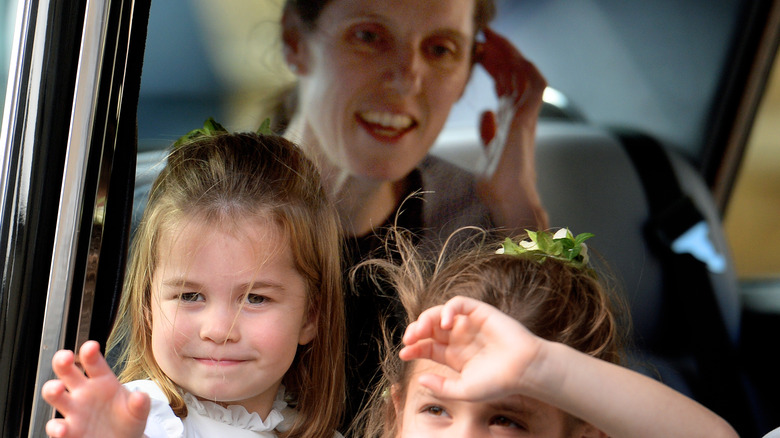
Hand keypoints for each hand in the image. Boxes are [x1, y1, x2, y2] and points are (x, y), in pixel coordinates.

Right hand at [41, 341, 149, 437]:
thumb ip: (140, 403)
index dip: (90, 353)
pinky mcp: (69, 431)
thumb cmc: (129, 418)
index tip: (91, 346)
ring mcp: (74, 410)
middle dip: (62, 361)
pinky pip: (56, 427)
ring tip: (58, 388)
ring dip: (52, 389)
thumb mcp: (139, 410)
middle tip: (65, 357)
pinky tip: (62, 429)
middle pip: (67, 371)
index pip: (94, 363)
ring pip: (54, 395)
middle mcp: (84, 392)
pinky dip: (56, 428)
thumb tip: (141, 396)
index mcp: (102, 380)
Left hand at [399, 296, 542, 400]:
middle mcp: (459, 338)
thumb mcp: (464, 390)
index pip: (427, 347)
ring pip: (440, 313)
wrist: (524, 370)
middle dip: (416, 331)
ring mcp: (468, 324)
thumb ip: (441, 387)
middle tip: (410, 338)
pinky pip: (459, 303)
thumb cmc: (498, 383)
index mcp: (453, 355)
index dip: (414, 347)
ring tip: (422, 329)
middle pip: (430, 328)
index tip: (403, 353)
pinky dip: (448, 309)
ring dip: (426, 318)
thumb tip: (419, 378)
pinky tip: (445, 323)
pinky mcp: (480, 312)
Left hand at [475, 27, 547, 230]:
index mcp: (510, 121)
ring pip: (524, 75)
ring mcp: (525, 117)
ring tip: (494, 38)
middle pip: (514, 74)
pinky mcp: (527, 120)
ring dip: (511, 54)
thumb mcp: (487, 152)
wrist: (508, 201)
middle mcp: (520, 115)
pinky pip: (534, 86)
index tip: (480, 52)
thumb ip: (488, 132)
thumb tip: (485, 114)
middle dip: (501, 53)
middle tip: (485, 35)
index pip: (505, 85)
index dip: (495, 65)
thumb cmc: (498, 185)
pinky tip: (514, 55)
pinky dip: (526, 69)